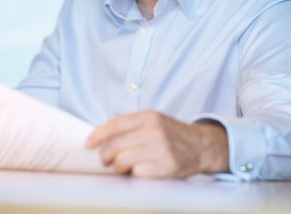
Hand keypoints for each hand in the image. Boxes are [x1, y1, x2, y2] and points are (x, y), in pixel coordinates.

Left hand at [86, 110, 229, 177]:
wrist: (201, 146)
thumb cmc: (171, 134)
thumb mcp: (153, 121)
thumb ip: (131, 125)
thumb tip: (100, 136)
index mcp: (149, 117)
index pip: (114, 125)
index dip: (97, 135)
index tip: (89, 144)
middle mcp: (154, 131)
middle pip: (115, 145)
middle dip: (105, 155)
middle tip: (105, 160)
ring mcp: (161, 150)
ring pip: (122, 161)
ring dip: (118, 167)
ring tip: (122, 167)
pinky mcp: (166, 167)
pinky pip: (137, 174)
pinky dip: (135, 174)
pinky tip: (140, 170)